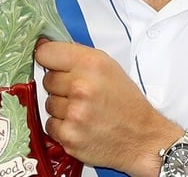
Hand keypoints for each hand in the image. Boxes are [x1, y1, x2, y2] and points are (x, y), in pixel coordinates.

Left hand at [34, 39, 179, 176]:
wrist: (142, 138)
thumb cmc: (126, 103)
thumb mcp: (109, 68)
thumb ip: (78, 57)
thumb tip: (44, 48)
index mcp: (92, 64)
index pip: (46, 53)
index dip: (47, 58)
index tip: (49, 62)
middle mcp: (81, 86)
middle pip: (47, 80)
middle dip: (60, 86)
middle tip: (82, 93)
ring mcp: (74, 113)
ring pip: (48, 104)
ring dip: (62, 108)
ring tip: (85, 111)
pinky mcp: (69, 136)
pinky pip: (50, 125)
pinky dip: (62, 127)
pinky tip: (81, 125)